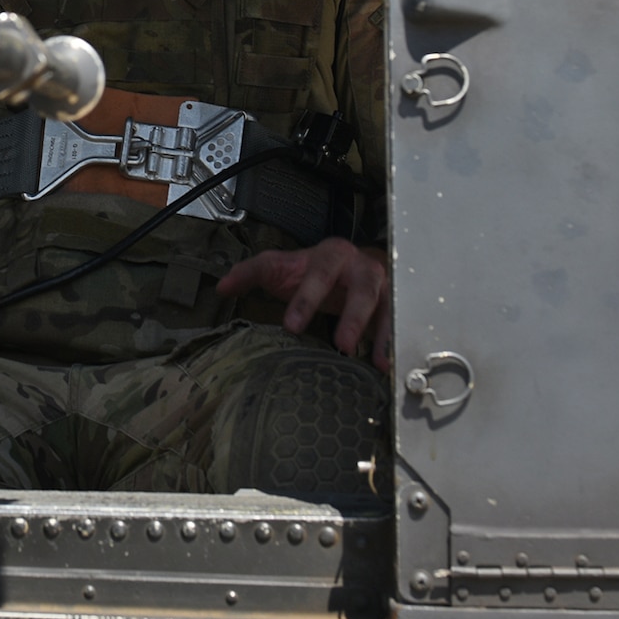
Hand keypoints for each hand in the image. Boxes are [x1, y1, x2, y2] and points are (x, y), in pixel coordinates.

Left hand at [216, 237, 390, 371]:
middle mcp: (361, 267)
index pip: (319, 274)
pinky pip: (396, 324)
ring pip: (386, 307)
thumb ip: (250, 273)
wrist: (349, 263)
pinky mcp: (393, 305)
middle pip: (361, 289)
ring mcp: (382, 286)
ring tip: (374, 361)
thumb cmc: (311, 268)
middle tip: (342, 344)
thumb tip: (222, 286)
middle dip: (352, 316)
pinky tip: (385, 364)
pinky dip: (391, 343)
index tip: (292, 326)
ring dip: (380, 333)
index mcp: (331, 254)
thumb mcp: (280, 266)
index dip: (306, 299)